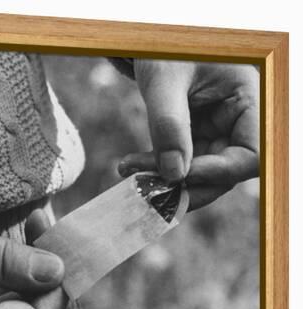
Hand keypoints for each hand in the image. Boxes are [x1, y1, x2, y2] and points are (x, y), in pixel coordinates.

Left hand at [118, 59, 258, 209]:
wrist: (152, 48)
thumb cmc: (164, 52)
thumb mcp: (164, 81)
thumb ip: (169, 124)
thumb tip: (173, 173)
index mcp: (248, 100)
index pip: (250, 155)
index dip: (219, 172)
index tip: (178, 175)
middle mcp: (237, 122)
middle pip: (225, 172)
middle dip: (186, 183)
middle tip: (147, 186)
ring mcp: (217, 134)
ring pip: (201, 175)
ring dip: (166, 181)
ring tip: (130, 171)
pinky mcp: (195, 141)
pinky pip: (182, 166)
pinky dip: (158, 171)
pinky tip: (130, 166)